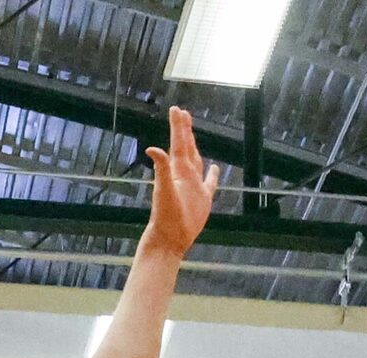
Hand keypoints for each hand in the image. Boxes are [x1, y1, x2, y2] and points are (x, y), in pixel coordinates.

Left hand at [139, 106, 219, 257]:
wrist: (170, 238)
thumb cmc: (166, 216)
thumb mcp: (164, 190)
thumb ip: (161, 169)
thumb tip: (152, 149)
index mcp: (178, 171)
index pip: (179, 143)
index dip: (178, 127)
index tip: (177, 110)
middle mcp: (185, 176)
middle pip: (186, 147)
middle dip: (184, 130)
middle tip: (183, 113)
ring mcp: (195, 187)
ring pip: (196, 160)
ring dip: (194, 146)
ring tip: (192, 134)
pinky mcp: (203, 199)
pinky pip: (209, 183)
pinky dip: (212, 175)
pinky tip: (214, 168)